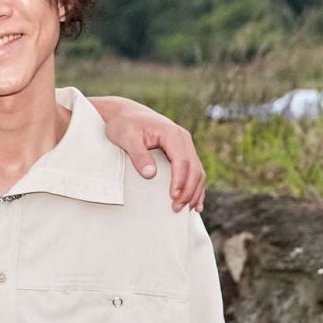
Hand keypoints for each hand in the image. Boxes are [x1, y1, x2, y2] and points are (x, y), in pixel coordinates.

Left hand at [97, 97, 205, 211]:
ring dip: (194, 191)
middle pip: (194, 169)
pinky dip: (195, 187)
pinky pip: (193, 171)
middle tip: (177, 208)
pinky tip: (195, 202)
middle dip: (188, 190)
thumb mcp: (126, 137)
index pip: (182, 161)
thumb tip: (150, 175)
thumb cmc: (125, 124)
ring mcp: (184, 145)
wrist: (125, 113)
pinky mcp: (181, 152)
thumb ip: (139, 155)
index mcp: (172, 134)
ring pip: (197, 172)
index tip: (173, 197)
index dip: (180, 181)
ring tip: (185, 209)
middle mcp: (183, 139)